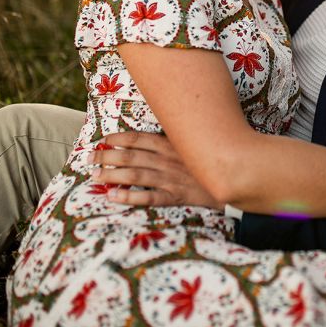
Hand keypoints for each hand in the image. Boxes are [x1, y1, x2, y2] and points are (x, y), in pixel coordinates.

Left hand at [89, 131, 219, 208]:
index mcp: (171, 144)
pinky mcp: (176, 196)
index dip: (118, 139)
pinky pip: (149, 197)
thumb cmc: (212, 158)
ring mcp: (171, 179)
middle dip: (108, 156)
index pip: (138, 139)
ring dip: (113, 175)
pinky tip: (113, 196)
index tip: (103, 140)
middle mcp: (168, 160)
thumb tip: (155, 129)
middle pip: (131, 156)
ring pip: (136, 175)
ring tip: (96, 176)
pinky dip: (130, 197)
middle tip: (90, 159)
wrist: (235, 179)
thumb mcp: (193, 142)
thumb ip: (175, 136)